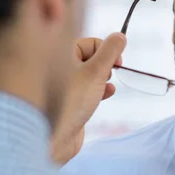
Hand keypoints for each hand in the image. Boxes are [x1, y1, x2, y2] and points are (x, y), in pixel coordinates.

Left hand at [51, 33, 125, 163]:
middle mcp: (58, 67)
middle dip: (105, 65)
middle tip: (108, 74)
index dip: (107, 51)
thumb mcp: (95, 71)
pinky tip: (106, 94)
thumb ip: (110, 52)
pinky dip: (98, 89)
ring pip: (90, 74)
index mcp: (58, 54)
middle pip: (90, 57)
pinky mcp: (68, 101)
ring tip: (105, 86)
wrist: (54, 138)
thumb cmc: (71, 101)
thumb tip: (120, 36)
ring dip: (102, 78)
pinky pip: (87, 89)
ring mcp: (63, 85)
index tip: (118, 63)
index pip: (90, 43)